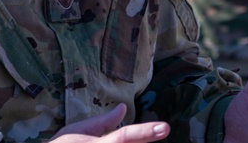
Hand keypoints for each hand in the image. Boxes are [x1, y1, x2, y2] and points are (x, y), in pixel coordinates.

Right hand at [50, 104, 169, 142]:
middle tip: (160, 131)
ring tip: (148, 135)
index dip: (146, 131)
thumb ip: (106, 121)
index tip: (164, 127)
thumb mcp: (82, 128)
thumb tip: (124, 108)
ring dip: (139, 141)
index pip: (126, 135)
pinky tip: (136, 139)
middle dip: (147, 138)